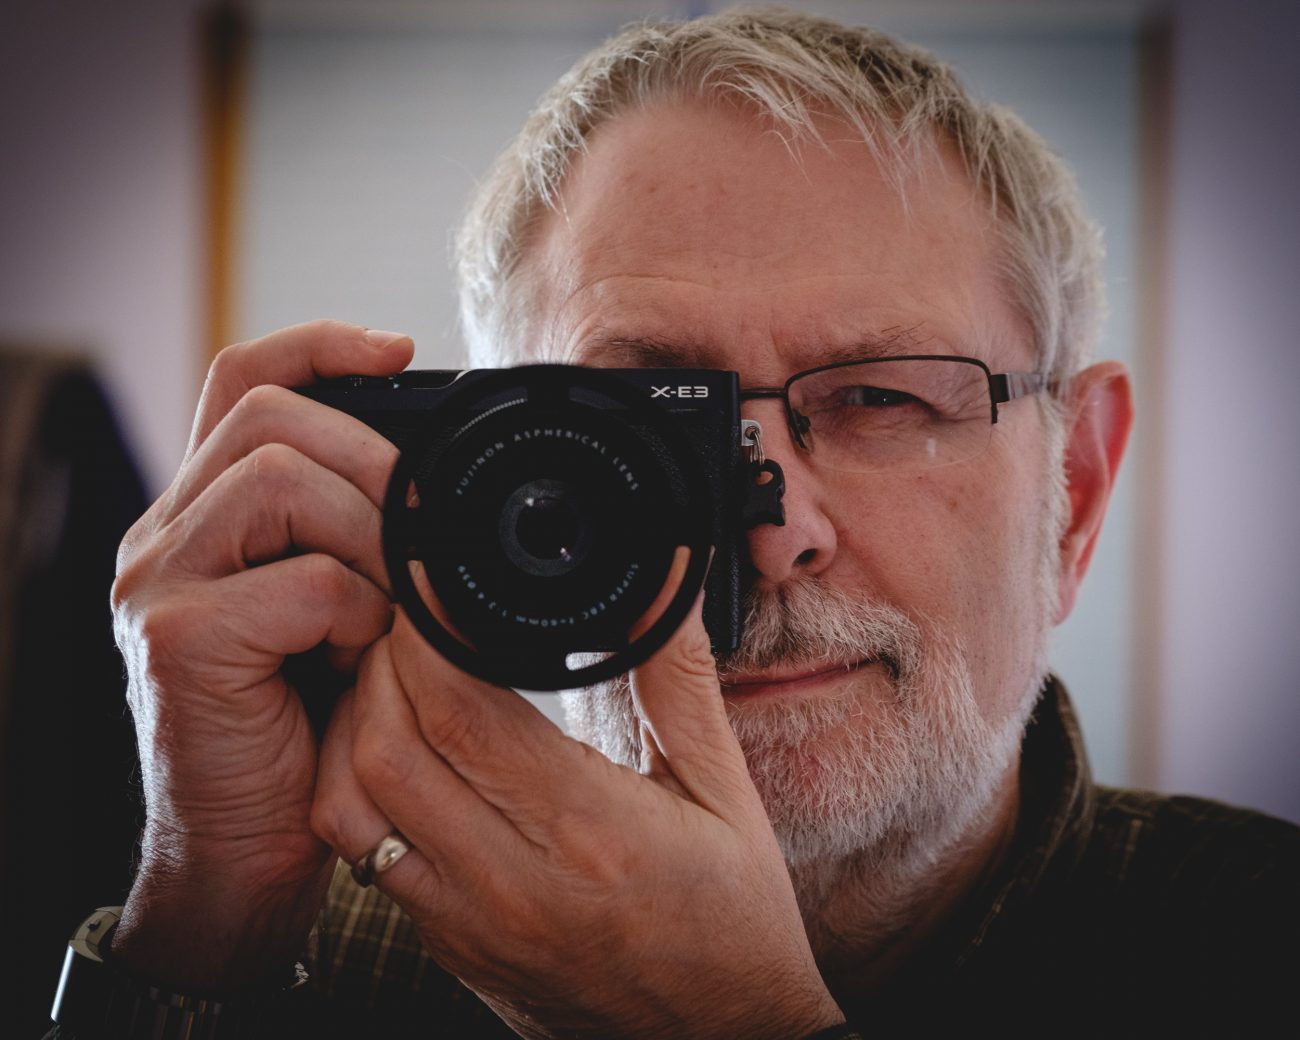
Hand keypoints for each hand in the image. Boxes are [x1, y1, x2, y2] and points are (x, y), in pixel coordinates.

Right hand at [109, 320, 411, 989]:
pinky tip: (358, 657)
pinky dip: (359, 613)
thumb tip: (438, 488)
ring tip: (386, 606)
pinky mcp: (181, 642)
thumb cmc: (305, 728)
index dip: (320, 345)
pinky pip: (304, 582)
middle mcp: (166, 535)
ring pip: (282, 482)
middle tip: (424, 523)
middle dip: (373, 456)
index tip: (402, 349)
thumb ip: (356, 541)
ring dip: (370, 536)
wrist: (246, 850)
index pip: (242, 381)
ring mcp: (161, 584)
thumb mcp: (336, 612)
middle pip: (270, 417)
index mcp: (204, 516)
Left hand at [310, 591, 845, 1038]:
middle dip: (379, 664)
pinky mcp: (453, 950)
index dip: (425, 635)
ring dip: (353, 728)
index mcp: (589, 834)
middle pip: (386, 749)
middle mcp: (513, 885)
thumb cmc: (735, 922)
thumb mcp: (723, 789)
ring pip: (353, 807)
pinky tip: (400, 755)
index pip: (461, 712)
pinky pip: (370, 859)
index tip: (430, 589)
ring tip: (391, 681)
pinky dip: (362, 790)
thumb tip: (663, 582)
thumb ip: (678, 677)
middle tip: (406, 620)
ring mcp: (471, 926)